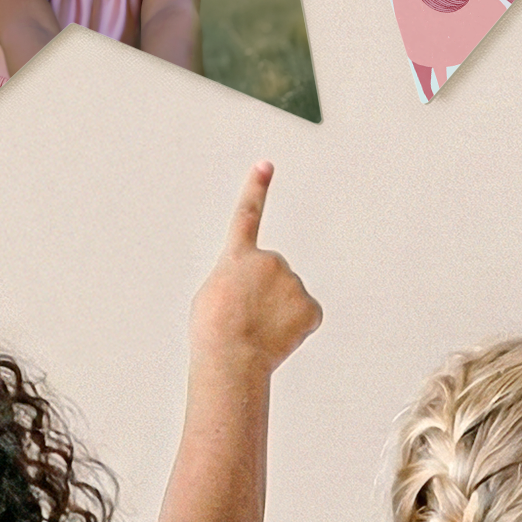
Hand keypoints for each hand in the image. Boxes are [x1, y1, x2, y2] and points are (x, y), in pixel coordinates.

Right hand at [190, 161, 321, 376]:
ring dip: (276, 314)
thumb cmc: (212, 332)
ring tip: (257, 332)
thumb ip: (236, 281)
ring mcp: (292, 282)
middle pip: (272, 276)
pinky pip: (305, 317)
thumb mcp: (211, 296)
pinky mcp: (311, 307)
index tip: (266, 165)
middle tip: (245, 320)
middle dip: (264, 295)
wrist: (231, 356)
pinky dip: (294, 330)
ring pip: (289, 297)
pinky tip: (277, 339)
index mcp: (238, 256)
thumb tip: (255, 293)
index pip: (247, 214)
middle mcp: (270, 260)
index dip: (256, 188)